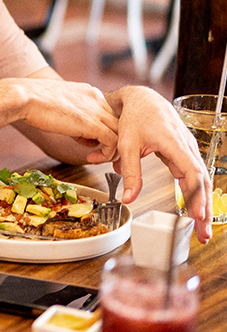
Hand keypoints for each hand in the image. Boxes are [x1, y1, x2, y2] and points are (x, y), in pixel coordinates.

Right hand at [14, 78, 119, 160]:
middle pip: (116, 122)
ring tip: (96, 157)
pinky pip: (113, 142)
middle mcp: (98, 98)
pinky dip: (107, 153)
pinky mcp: (94, 124)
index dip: (100, 128)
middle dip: (109, 139)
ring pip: (119, 133)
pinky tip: (93, 158)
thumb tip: (73, 128)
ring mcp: (97, 111)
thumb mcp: (58, 103)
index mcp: (89, 92)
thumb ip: (71, 113)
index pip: (106, 112)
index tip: (89, 140)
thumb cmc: (32, 100)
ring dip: (110, 148)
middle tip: (98, 151)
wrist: (25, 97)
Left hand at [108, 86, 212, 241]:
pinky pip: (193, 175)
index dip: (196, 196)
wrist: (142, 98)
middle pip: (202, 182)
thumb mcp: (127, 144)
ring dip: (201, 203)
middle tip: (203, 233)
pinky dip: (195, 192)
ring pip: (200, 180)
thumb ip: (130, 172)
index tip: (198, 215)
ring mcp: (188, 150)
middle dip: (204, 209)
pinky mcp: (184, 153)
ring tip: (200, 227)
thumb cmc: (134, 117)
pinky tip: (193, 209)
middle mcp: (187, 147)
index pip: (193, 174)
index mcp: (175, 144)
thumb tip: (128, 198)